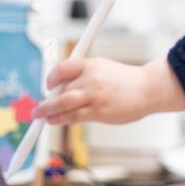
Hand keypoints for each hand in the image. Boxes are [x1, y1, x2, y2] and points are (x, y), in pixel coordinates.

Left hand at [32, 56, 184, 125]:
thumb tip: (61, 89)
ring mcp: (94, 95)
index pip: (62, 68)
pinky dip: (61, 119)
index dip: (51, 78)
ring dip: (49, 111)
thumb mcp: (103, 68)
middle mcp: (91, 78)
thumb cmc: (125, 81)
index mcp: (91, 64)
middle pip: (60, 90)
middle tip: (37, 109)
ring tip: (42, 116)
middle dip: (46, 102)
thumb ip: (83, 76)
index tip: (47, 86)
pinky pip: (73, 117)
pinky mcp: (98, 111)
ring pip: (63, 104)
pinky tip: (55, 121)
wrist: (147, 89)